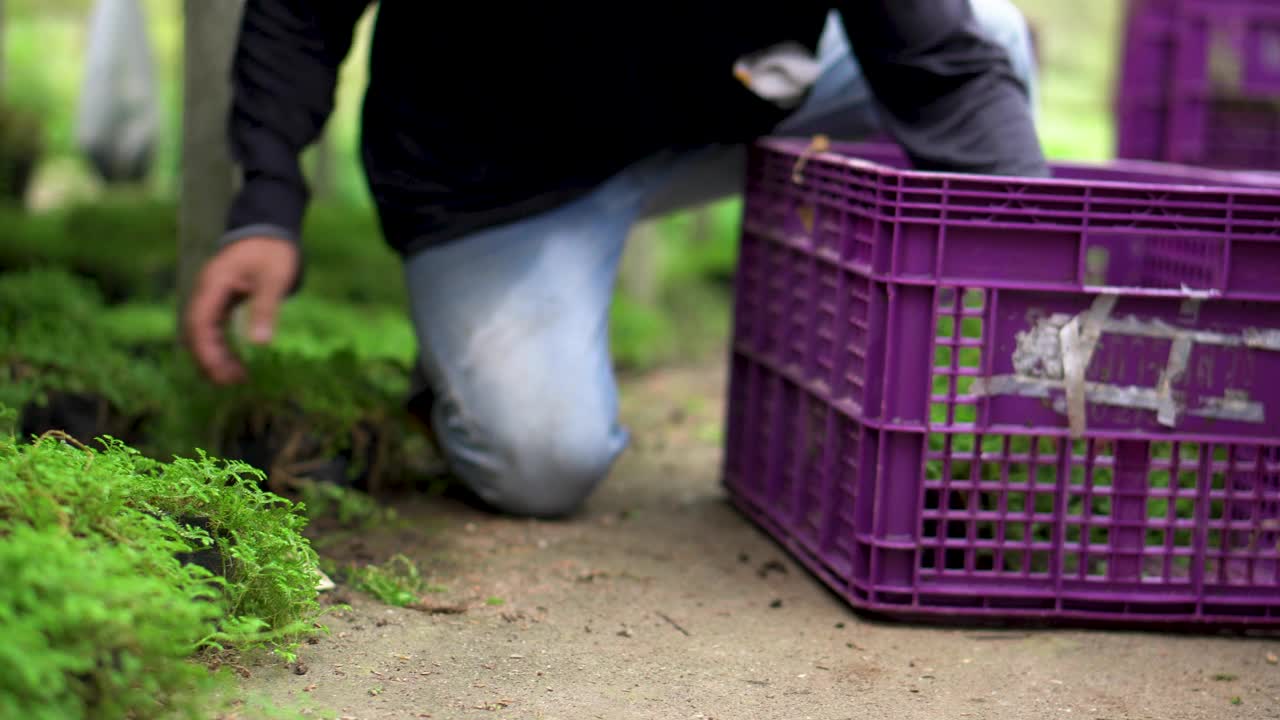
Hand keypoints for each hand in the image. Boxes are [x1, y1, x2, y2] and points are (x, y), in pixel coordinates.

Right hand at [184, 236, 299, 383]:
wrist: (270, 228)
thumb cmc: (273, 251)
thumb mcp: (274, 279)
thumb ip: (266, 308)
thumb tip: (260, 343)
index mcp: (213, 285)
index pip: (198, 323)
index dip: (206, 352)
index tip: (221, 374)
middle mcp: (206, 292)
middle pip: (196, 332)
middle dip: (209, 360)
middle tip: (231, 383)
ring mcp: (211, 296)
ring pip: (203, 333)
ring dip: (215, 356)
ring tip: (237, 378)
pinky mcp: (221, 300)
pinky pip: (214, 328)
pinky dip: (222, 347)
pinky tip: (236, 363)